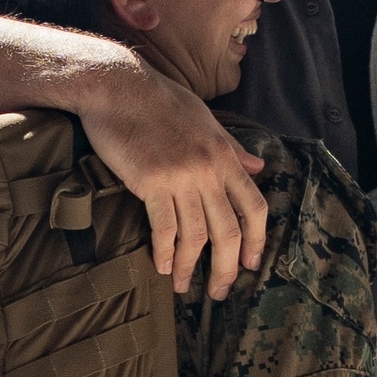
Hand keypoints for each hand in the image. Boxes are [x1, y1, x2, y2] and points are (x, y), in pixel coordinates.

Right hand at [78, 65, 267, 297]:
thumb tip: (260, 167)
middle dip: (225, 268)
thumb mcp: (204, 119)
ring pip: (195, 235)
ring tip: (183, 285)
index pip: (253, 206)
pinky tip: (161, 266)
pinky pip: (163, 228)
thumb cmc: (158, 99)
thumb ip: (232, 147)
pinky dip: (164, 252)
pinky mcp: (151, 182)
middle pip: (228, 231)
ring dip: (189, 266)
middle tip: (218, 291)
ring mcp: (181, 176)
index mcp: (224, 154)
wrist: (117, 85)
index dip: (255, 241)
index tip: (250, 264)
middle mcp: (208, 169)